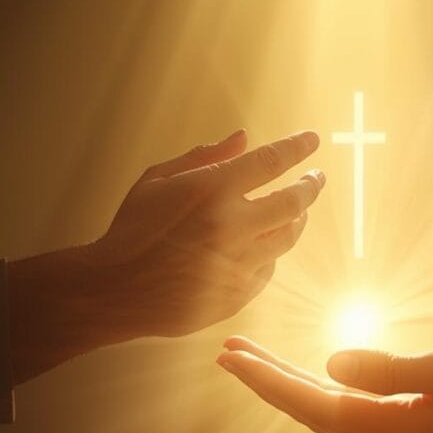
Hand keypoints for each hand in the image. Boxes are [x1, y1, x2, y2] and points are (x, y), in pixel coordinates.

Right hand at [86, 128, 324, 337]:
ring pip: (288, 237)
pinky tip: (264, 244)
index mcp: (211, 190)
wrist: (115, 291)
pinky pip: (268, 268)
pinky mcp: (239, 294)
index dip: (297, 148)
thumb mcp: (157, 181)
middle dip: (310, 186)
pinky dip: (269, 252)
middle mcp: (232, 226)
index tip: (312, 140)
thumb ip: (204, 158)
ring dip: (297, 220)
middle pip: (294, 202)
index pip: (271, 161)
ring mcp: (239, 263)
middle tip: (316, 178)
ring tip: (297, 211)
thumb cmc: (132, 230)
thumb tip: (244, 139)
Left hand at [217, 337, 432, 432]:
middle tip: (226, 352)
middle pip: (312, 410)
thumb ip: (390, 368)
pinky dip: (320, 390)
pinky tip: (307, 376)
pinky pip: (350, 410)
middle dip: (267, 381)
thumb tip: (331, 364)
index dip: (268, 381)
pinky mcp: (409, 430)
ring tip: (253, 358)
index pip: (314, 403)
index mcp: (393, 429)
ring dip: (289, 385)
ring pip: (328, 411)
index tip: (230, 358)